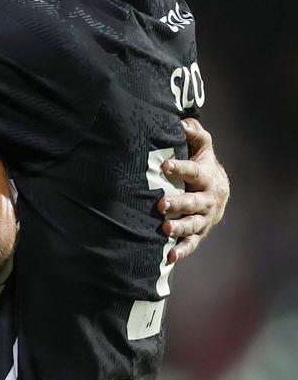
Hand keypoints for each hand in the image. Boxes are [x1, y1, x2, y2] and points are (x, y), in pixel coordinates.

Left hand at [159, 117, 229, 262]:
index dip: (180, 169)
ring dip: (179, 228)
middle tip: (161, 204)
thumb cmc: (202, 163)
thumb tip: (182, 123)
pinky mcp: (199, 232)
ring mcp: (204, 218)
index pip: (193, 171)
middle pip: (193, 202)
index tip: (165, 165)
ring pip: (193, 224)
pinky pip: (192, 243)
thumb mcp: (202, 147)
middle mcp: (207, 199)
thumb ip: (194, 134)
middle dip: (178, 204)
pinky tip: (169, 256)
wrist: (219, 190)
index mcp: (207, 177)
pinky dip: (182, 250)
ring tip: (164, 229)